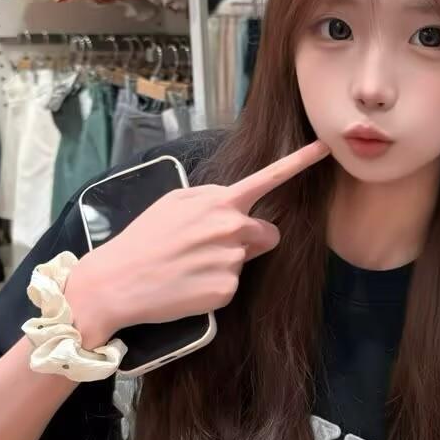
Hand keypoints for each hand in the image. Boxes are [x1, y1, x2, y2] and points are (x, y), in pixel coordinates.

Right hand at [65, 140, 329, 347]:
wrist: (116, 282)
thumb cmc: (143, 239)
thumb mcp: (173, 203)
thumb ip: (211, 199)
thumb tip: (235, 207)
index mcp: (219, 201)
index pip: (268, 179)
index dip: (299, 162)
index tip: (324, 148)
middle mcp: (231, 228)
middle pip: (266, 233)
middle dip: (251, 240)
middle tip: (210, 248)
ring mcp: (231, 261)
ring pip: (245, 261)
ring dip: (226, 264)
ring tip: (189, 266)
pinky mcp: (225, 291)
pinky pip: (231, 287)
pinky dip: (214, 289)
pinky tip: (188, 285)